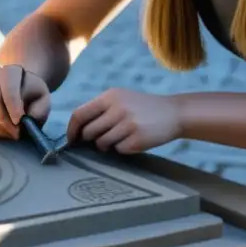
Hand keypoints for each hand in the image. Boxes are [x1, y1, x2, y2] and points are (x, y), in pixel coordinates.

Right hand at [0, 65, 50, 140]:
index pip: (8, 86)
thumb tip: (27, 120)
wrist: (20, 95)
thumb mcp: (43, 100)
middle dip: (3, 120)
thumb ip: (39, 109)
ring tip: (13, 135)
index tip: (19, 120)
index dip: (12, 104)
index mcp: (9, 73)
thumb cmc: (32, 98)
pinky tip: (3, 135)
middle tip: (17, 134)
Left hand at [66, 88, 181, 153]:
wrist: (173, 112)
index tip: (71, 140)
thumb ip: (99, 110)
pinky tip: (133, 140)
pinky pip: (118, 150)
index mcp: (109, 96)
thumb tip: (76, 130)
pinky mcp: (138, 139)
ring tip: (120, 137)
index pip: (79, 114)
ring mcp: (128, 124)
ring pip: (102, 143)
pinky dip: (122, 148)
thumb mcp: (119, 99)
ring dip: (107, 145)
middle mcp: (117, 108)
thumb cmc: (141, 108)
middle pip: (88, 132)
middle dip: (91, 140)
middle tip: (102, 139)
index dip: (72, 129)